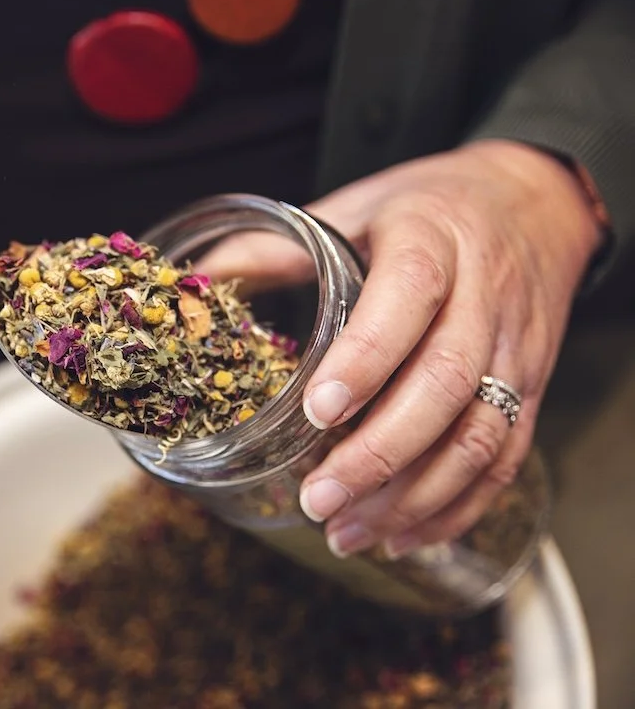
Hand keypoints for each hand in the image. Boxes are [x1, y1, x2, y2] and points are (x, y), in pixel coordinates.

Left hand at [202, 140, 602, 557]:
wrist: (535, 199)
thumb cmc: (429, 206)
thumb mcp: (354, 205)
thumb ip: (276, 245)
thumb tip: (200, 279)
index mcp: (432, 239)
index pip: (407, 296)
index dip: (366, 357)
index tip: (317, 411)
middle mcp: (483, 295)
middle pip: (446, 381)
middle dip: (380, 452)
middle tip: (318, 499)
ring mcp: (515, 346)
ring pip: (480, 433)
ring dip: (414, 496)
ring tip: (348, 533)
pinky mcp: (533, 386)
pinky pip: (506, 457)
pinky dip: (457, 506)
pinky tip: (403, 535)